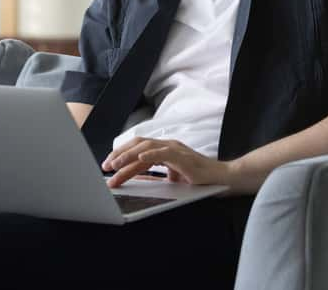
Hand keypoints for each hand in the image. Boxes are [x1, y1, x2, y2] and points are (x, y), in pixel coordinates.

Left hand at [102, 138, 233, 188]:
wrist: (222, 179)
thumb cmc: (199, 179)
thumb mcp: (172, 179)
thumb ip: (155, 178)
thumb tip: (136, 181)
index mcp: (164, 150)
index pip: (138, 149)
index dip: (121, 155)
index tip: (108, 166)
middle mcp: (167, 145)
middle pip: (138, 145)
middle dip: (119, 155)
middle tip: (106, 167)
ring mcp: (175, 149)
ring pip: (146, 148)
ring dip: (128, 157)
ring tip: (116, 165)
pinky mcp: (182, 156)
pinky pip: (163, 153)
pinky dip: (150, 155)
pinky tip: (139, 160)